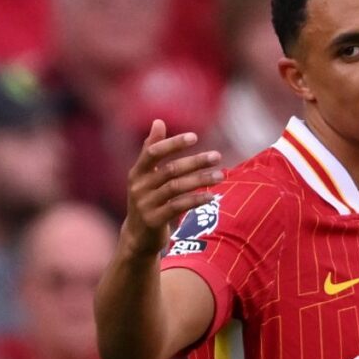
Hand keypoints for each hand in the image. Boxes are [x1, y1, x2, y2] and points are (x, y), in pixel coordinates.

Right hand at [122, 120, 222, 255]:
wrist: (137, 237)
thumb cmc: (147, 200)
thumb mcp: (145, 176)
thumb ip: (151, 149)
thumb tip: (158, 121)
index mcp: (137, 172)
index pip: (153, 152)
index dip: (173, 143)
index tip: (195, 137)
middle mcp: (138, 186)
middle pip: (170, 170)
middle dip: (195, 161)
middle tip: (217, 156)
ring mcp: (145, 204)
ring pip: (176, 188)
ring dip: (200, 179)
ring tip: (221, 175)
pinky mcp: (153, 220)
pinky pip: (178, 207)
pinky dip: (196, 200)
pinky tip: (212, 195)